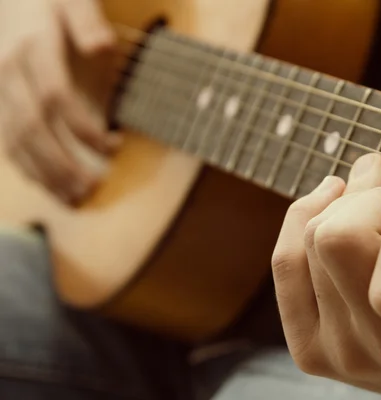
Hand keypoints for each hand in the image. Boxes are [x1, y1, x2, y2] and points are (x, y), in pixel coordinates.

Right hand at [0, 0, 117, 203]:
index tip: (113, 147)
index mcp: (32, 47)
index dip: (82, 128)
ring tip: (75, 198)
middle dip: (62, 162)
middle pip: (32, 127)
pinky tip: (47, 184)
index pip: (55, 97)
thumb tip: (102, 46)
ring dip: (44, 173)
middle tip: (93, 188)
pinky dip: (25, 166)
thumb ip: (86, 19)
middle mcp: (8, 72)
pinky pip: (4, 139)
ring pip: (14, 140)